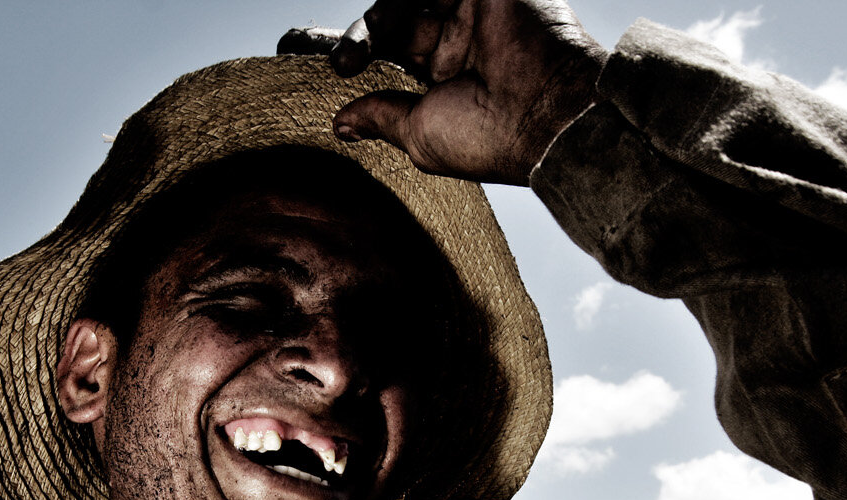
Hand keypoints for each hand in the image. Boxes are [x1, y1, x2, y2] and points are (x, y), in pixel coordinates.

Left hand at [281, 0, 605, 184]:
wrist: (545, 116)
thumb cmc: (489, 139)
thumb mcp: (419, 134)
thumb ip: (380, 118)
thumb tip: (341, 124)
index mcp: (446, 82)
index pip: (389, 59)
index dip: (349, 55)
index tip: (302, 59)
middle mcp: (457, 43)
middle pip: (390, 25)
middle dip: (349, 38)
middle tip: (301, 49)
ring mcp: (469, 12)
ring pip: (402, 3)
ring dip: (368, 28)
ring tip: (349, 59)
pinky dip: (392, 3)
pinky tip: (371, 33)